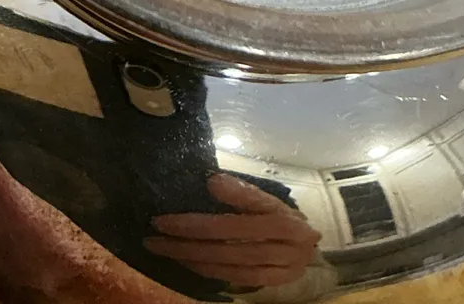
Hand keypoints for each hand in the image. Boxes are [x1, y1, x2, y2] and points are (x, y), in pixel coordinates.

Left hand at [146, 173, 321, 289]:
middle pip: (226, 245)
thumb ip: (242, 191)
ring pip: (227, 265)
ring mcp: (280, 268)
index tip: (164, 218)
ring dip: (191, 258)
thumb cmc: (281, 213)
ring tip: (163, 248)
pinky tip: (187, 263)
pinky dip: (207, 271)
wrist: (309, 244)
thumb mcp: (266, 195)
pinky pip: (233, 279)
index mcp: (281, 216)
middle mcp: (284, 244)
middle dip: (186, 241)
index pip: (231, 220)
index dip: (196, 221)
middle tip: (154, 235)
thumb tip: (212, 181)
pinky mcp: (272, 283)